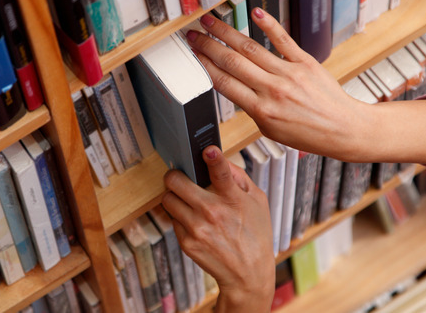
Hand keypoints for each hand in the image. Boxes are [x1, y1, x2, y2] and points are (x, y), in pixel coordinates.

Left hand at [163, 146, 274, 312]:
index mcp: (233, 199)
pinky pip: (172, 219)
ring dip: (174, 196)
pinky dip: (180, 216)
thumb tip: (219, 160)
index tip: (208, 151)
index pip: (221, 173)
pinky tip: (194, 221)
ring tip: (187, 200)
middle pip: (176, 181)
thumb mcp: (257, 201)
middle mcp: (212, 212)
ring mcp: (196, 228)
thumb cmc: (255, 234)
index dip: (213, 158)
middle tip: (180, 177)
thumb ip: (239, 177)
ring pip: (168, 199)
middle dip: (176, 176)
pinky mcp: (186, 242)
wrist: (248, 274)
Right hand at [185, 8, 369, 161]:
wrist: (343, 129)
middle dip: (208, 46)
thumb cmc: (308, 133)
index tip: (192, 56)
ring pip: (251, 48)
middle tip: (193, 36)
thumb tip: (233, 87)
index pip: (224, 83)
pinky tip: (255, 12)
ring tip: (211, 22)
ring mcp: (289, 73)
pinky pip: (284, 40)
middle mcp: (274, 89)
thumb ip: (251, 107)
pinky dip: (268, 25)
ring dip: (227, 32)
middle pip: (232, 62)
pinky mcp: (306, 62)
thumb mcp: (270, 129)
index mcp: (261, 110)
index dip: (204, 66)